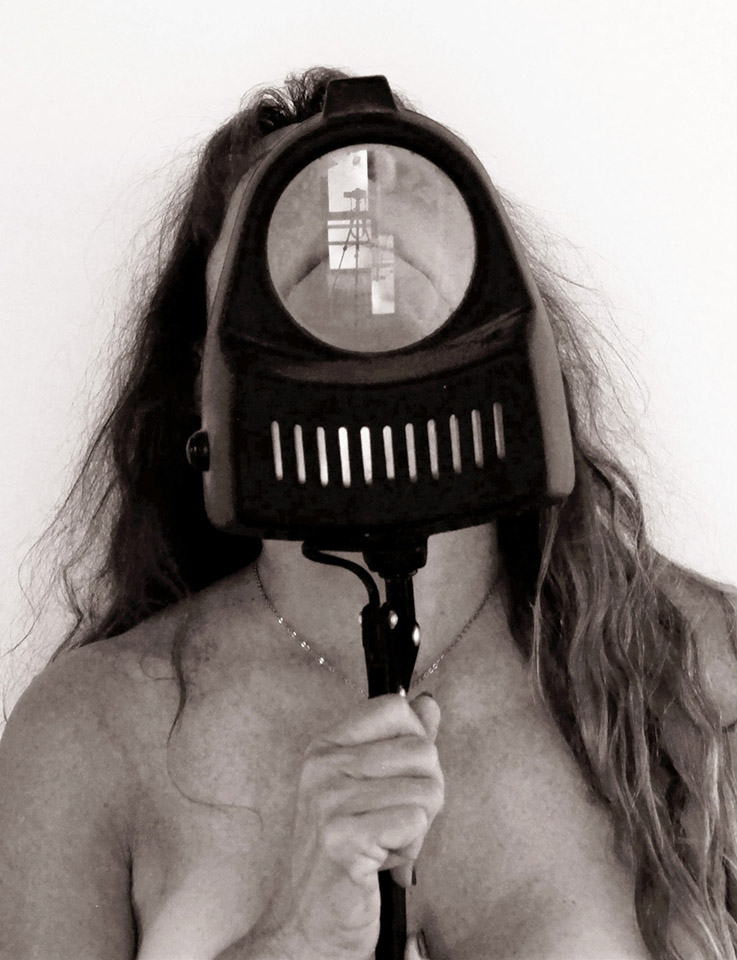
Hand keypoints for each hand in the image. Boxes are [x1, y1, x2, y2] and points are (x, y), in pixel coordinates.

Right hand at [269, 692, 442, 959]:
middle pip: (421, 750)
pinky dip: (409, 849)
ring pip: (425, 789)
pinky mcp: (342, 838)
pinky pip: (414, 823)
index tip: (401, 776)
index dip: (416, 741)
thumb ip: (400, 742)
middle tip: (394, 821)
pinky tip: (381, 861)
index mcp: (327, 746)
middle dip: (425, 792)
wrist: (309, 921)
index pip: (396, 708)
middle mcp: (323, 766)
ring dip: (418, 827)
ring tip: (384, 842)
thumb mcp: (370, 787)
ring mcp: (329, 801)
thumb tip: (428, 702)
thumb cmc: (346, 854)